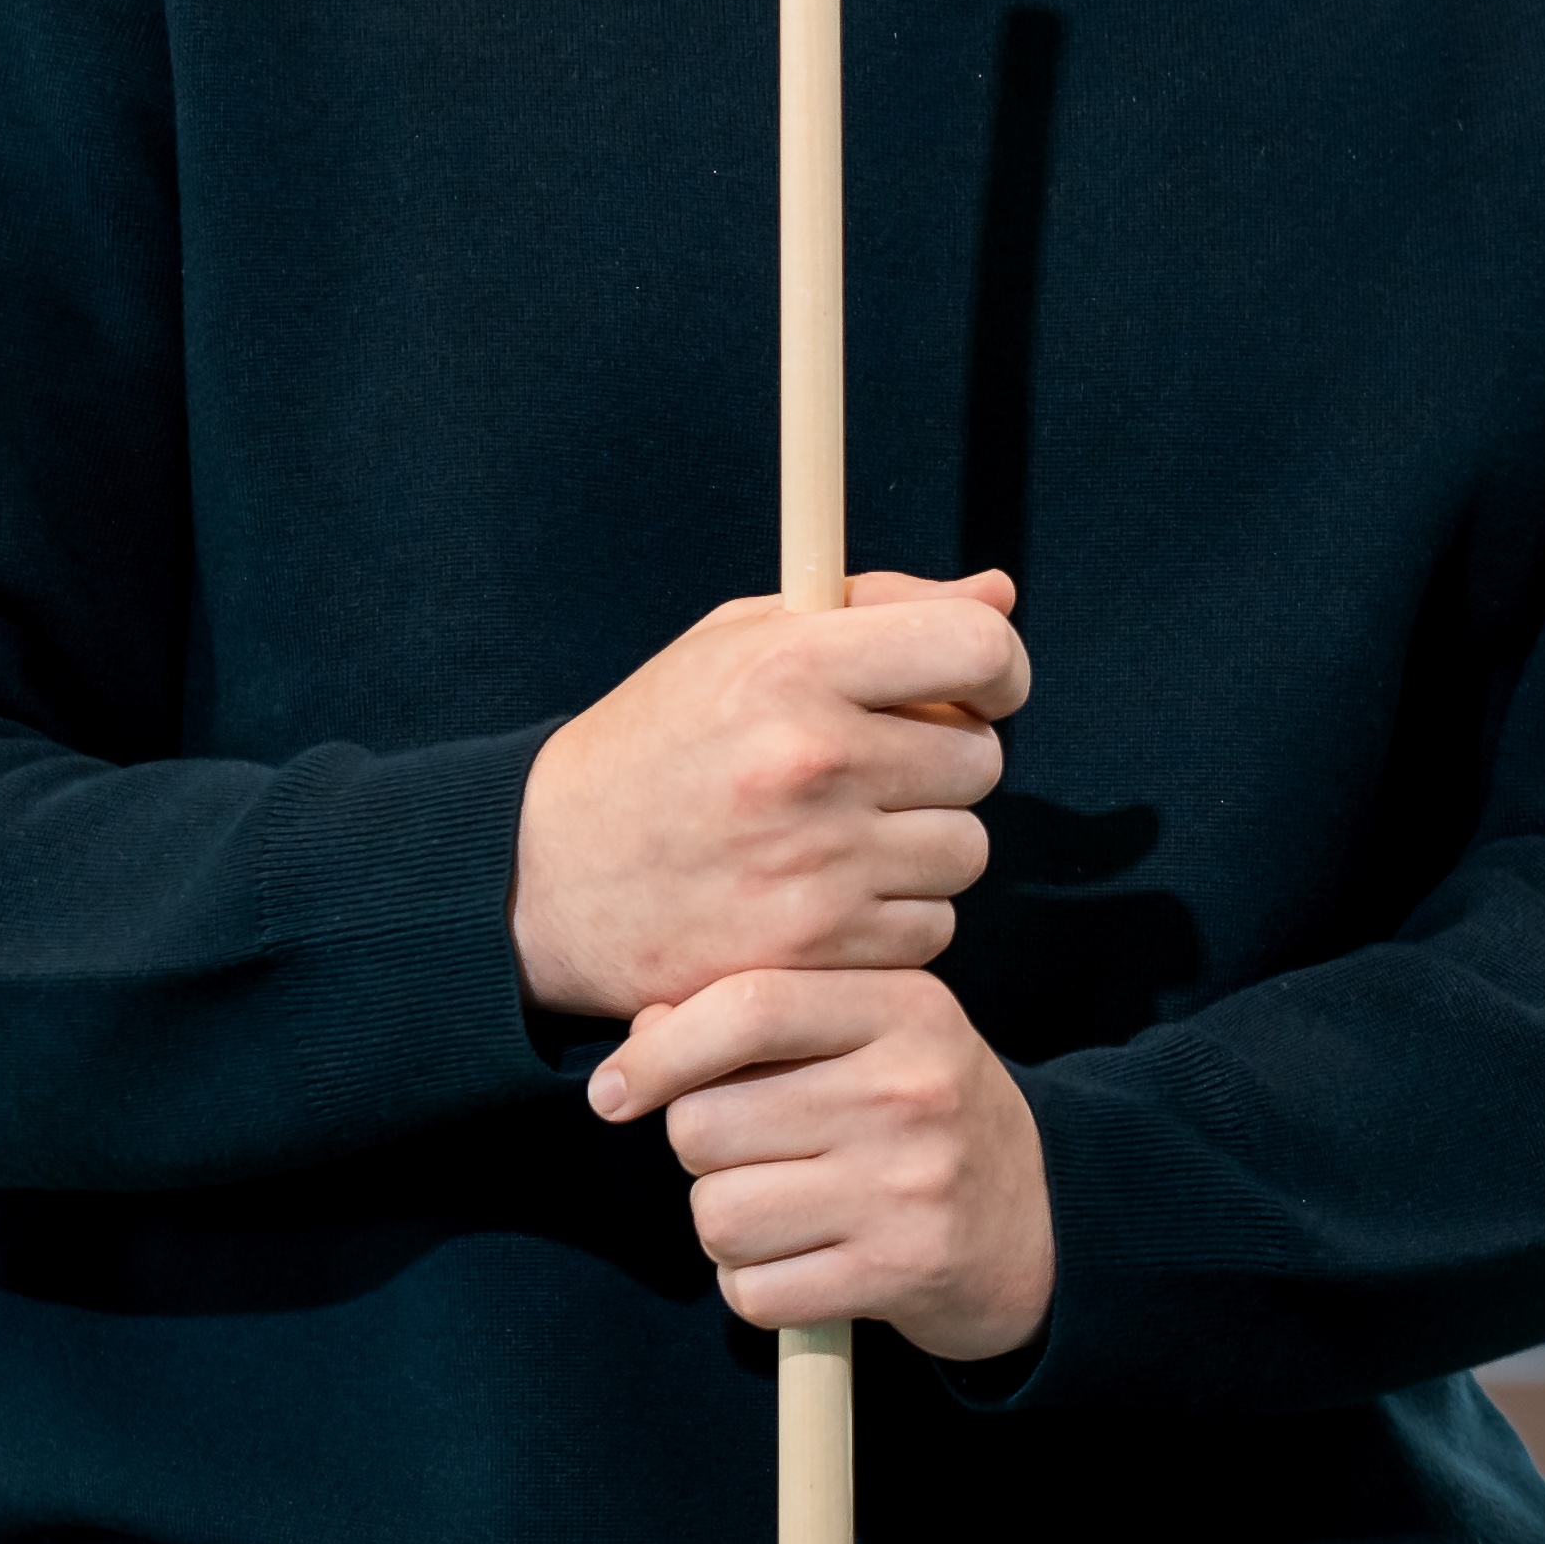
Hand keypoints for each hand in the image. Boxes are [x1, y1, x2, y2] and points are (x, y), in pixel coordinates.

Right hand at [512, 572, 1029, 1020]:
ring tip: (837, 838)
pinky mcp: (814, 950)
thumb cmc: (661, 743)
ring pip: (965, 851)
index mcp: (794, 665)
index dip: (998, 668)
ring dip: (921, 848)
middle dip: (941, 764)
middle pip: (981, 759)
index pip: (978, 646)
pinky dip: (892, 921)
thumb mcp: (742, 643)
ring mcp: (816, 862)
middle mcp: (810, 759)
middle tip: (871, 772)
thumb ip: (878, 609)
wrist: (545, 878)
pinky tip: (822, 898)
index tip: (976, 688)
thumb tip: (1000, 593)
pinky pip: (929, 931)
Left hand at [586, 968, 1056, 1360]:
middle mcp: (912, 1089)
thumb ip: (769, 1016)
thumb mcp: (876, 1035)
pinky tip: (808, 1265)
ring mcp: (910, 1184)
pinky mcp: (902, 1272)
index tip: (615, 1092)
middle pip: (705, 1125)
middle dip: (703, 1156)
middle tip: (757, 1161)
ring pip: (717, 1216)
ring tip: (786, 1215)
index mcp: (906, 1007)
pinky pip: (753, 1291)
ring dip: (727, 1229)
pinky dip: (758, 1289)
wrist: (1048, 1222)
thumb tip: (644, 1030)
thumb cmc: (929, 1118)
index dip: (657, 1050)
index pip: (749, 1006)